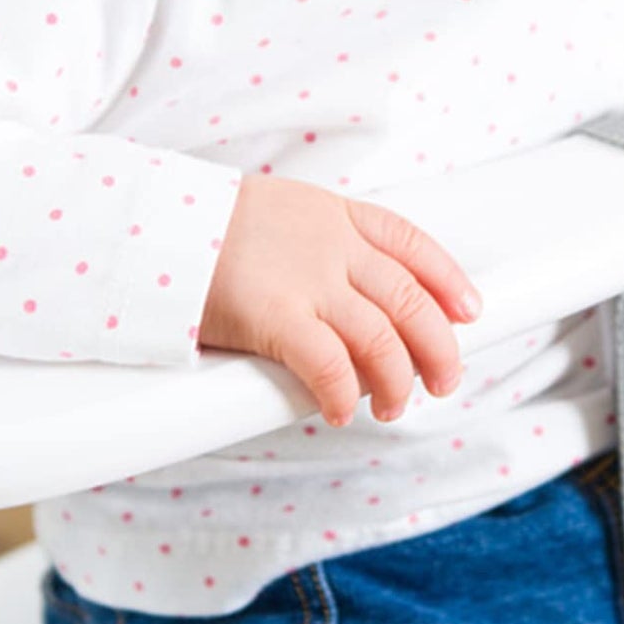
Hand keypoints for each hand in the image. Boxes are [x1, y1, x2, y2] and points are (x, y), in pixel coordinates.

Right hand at [195, 173, 480, 425]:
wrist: (155, 224)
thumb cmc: (203, 227)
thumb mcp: (276, 212)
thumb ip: (316, 242)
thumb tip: (344, 289)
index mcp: (334, 215)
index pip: (410, 244)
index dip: (448, 280)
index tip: (468, 310)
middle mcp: (332, 246)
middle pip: (411, 300)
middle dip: (438, 347)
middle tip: (443, 379)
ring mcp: (308, 281)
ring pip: (382, 339)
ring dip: (395, 381)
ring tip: (391, 406)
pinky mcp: (277, 316)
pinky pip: (330, 366)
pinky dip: (341, 394)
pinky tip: (338, 410)